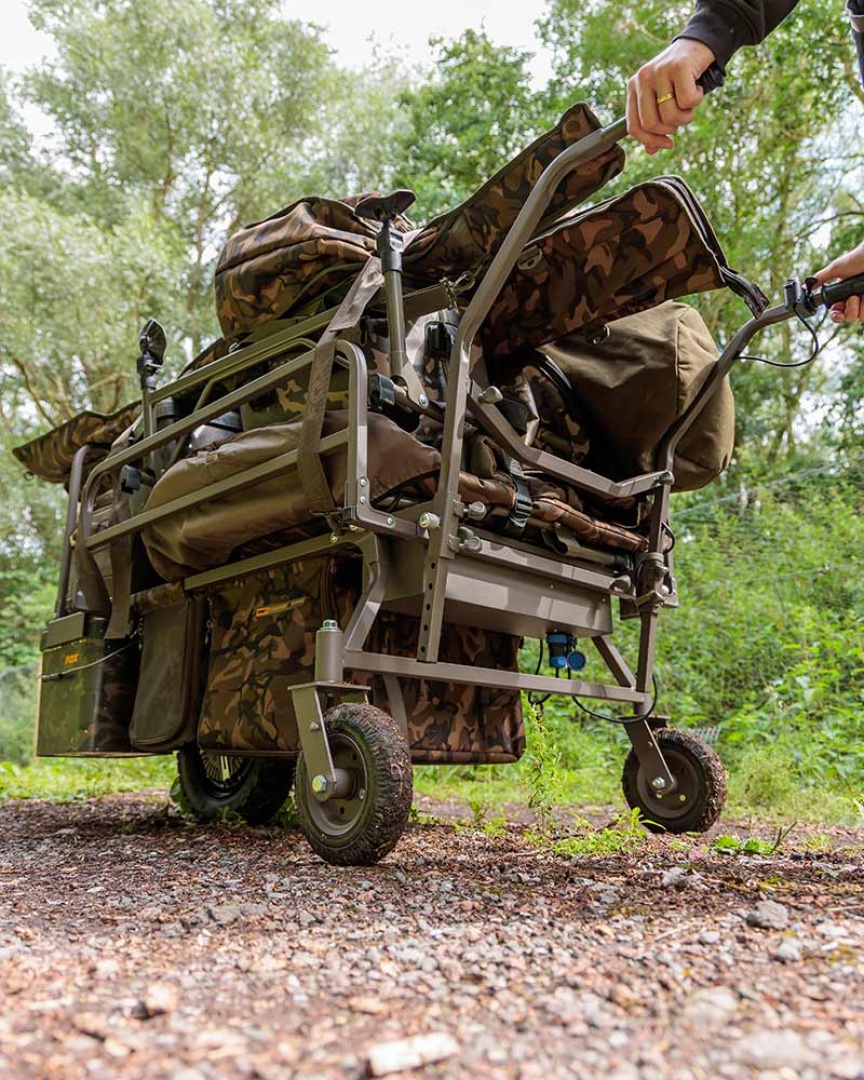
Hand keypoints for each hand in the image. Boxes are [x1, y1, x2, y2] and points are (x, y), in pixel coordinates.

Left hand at [626, 38, 715, 153]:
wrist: (699, 45)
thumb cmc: (680, 78)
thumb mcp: (663, 100)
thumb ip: (655, 123)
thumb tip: (650, 151)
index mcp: (633, 87)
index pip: (633, 127)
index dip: (650, 141)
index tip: (668, 144)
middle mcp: (642, 78)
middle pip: (651, 124)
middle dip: (670, 129)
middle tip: (682, 118)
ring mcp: (658, 71)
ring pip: (670, 115)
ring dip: (686, 116)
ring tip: (690, 103)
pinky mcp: (678, 66)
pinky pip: (687, 101)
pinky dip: (697, 101)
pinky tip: (697, 88)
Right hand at [813, 241, 863, 323]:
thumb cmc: (858, 258)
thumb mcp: (836, 268)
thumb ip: (820, 278)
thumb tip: (807, 286)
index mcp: (843, 294)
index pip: (836, 312)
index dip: (835, 315)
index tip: (837, 313)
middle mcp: (854, 299)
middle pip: (847, 318)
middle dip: (848, 311)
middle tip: (852, 299)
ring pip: (858, 317)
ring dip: (858, 308)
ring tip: (861, 294)